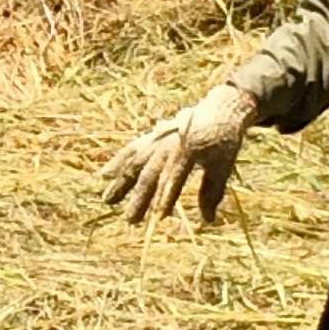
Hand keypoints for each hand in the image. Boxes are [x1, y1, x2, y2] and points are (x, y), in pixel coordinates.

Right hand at [103, 81, 255, 224]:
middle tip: (131, 220)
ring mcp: (158, 138)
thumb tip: (207, 220)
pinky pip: (132, 149)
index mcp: (189, 149)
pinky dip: (118, 161)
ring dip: (122, 183)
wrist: (219, 109)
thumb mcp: (223, 165)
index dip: (166, 197)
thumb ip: (212, 191)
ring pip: (135, 162)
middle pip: (150, 173)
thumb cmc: (224, 140)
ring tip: (108, 201)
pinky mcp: (152, 136)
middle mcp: (169, 143)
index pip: (175, 177)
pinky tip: (104, 175)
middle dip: (139, 197)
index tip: (159, 217)